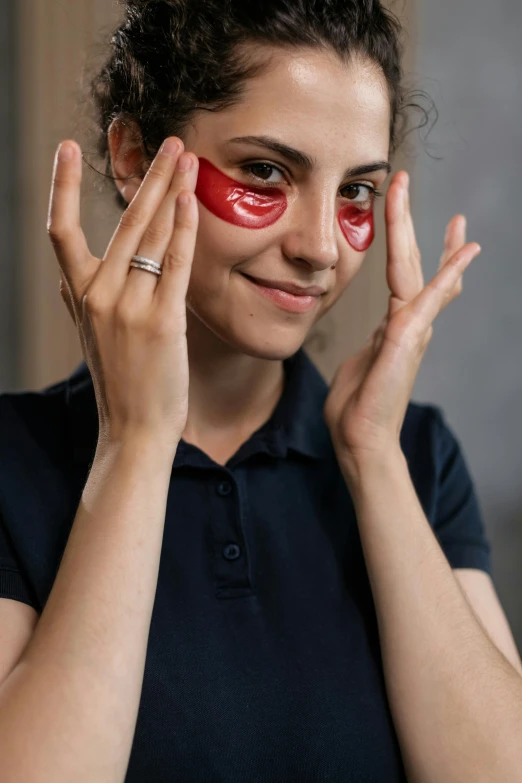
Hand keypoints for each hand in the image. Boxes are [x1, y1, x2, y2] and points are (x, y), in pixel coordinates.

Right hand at [48, 136, 198, 451]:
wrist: (134, 429)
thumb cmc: (120, 382)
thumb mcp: (90, 337)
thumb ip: (81, 301)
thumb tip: (70, 277)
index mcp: (78, 296)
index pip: (60, 232)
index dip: (60, 186)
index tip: (66, 146)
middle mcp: (97, 295)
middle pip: (122, 220)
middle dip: (148, 176)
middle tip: (169, 141)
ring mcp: (128, 306)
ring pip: (149, 235)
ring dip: (171, 191)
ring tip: (188, 158)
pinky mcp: (161, 320)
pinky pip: (172, 263)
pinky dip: (182, 229)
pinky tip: (191, 200)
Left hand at [323, 171, 480, 470]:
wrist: (360, 440)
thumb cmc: (355, 408)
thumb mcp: (360, 363)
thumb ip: (372, 343)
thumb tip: (379, 333)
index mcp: (394, 326)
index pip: (403, 274)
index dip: (405, 240)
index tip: (402, 210)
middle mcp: (408, 323)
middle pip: (413, 263)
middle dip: (410, 222)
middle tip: (406, 183)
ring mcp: (412, 330)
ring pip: (421, 273)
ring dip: (429, 238)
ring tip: (456, 217)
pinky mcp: (408, 339)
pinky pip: (428, 299)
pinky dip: (449, 274)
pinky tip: (467, 252)